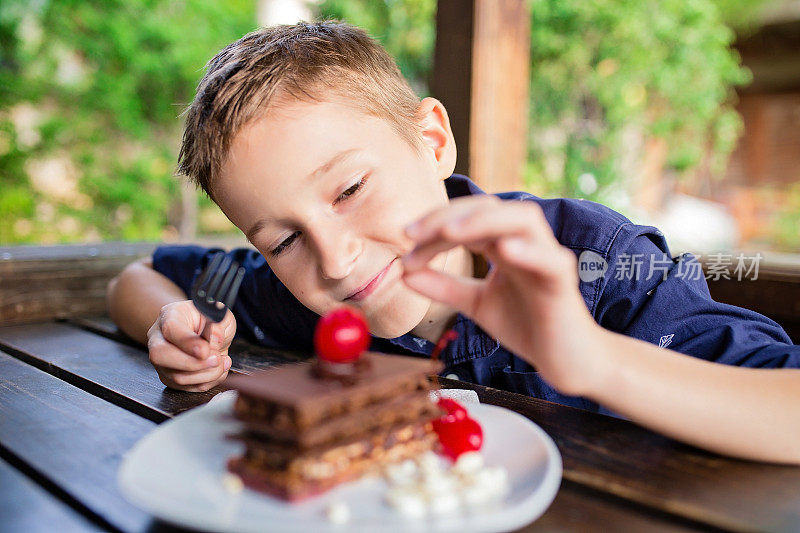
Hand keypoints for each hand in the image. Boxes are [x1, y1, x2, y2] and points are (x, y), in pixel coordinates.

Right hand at [147, 300, 234, 391]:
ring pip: (176, 376)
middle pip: (160, 356)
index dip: (187, 342)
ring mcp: (162, 360)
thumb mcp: (220, 313)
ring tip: (222, 361)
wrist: (205, 331)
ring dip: (206, 374)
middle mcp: (158, 338)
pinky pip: (187, 388)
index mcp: (170, 315)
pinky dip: (208, 382)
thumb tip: (214, 341)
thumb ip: (218, 324)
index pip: (170, 329)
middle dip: (193, 363)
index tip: (206, 350)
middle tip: (216, 359)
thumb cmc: (209, 321)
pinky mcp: (169, 377)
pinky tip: (218, 369)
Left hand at [401, 195, 605, 395]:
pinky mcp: (563, 281)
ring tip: (448, 232)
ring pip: (523, 219)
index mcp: (503, 242)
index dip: (433, 225)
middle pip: (489, 208)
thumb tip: (403, 272)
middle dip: (448, 215)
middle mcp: (525, 242)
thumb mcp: (476, 303)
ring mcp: (546, 257)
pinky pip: (550, 258)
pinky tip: (504, 250)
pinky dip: (529, 251)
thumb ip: (444, 287)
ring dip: (484, 221)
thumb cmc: (526, 325)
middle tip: (412, 233)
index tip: (405, 242)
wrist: (564, 360)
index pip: (466, 218)